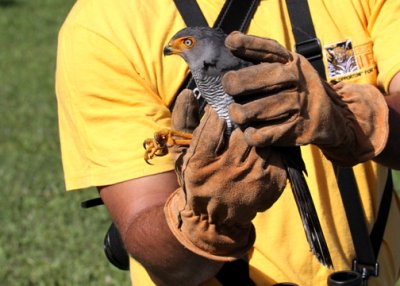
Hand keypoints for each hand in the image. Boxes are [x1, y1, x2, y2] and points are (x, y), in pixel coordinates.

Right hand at [165, 104, 286, 260]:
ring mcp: (250, 180)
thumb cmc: (196, 179)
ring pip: (260, 140)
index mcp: (199, 165)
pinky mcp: (271, 184)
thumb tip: (189, 93)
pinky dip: (270, 145)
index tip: (219, 111)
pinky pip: (276, 152)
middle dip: (240, 121)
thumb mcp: (181, 152)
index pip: (212, 127)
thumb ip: (182, 121)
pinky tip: (262, 147)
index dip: (217, 115)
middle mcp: (225, 174)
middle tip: (240, 117)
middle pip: (240, 133)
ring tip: (251, 130)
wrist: (215, 218)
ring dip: (257, 131)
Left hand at [222, 31, 388, 165]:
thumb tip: (231, 42)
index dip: (248, 44)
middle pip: (259, 79)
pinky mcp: (297, 130)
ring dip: (240, 114)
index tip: (230, 43)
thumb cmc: (298, 90)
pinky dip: (252, 135)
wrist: (331, 118)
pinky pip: (264, 135)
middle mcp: (297, 80)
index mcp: (292, 62)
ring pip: (255, 110)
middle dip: (236, 83)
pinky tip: (249, 131)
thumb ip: (262, 57)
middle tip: (229, 88)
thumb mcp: (288, 67)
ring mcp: (298, 105)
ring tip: (237, 114)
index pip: (268, 48)